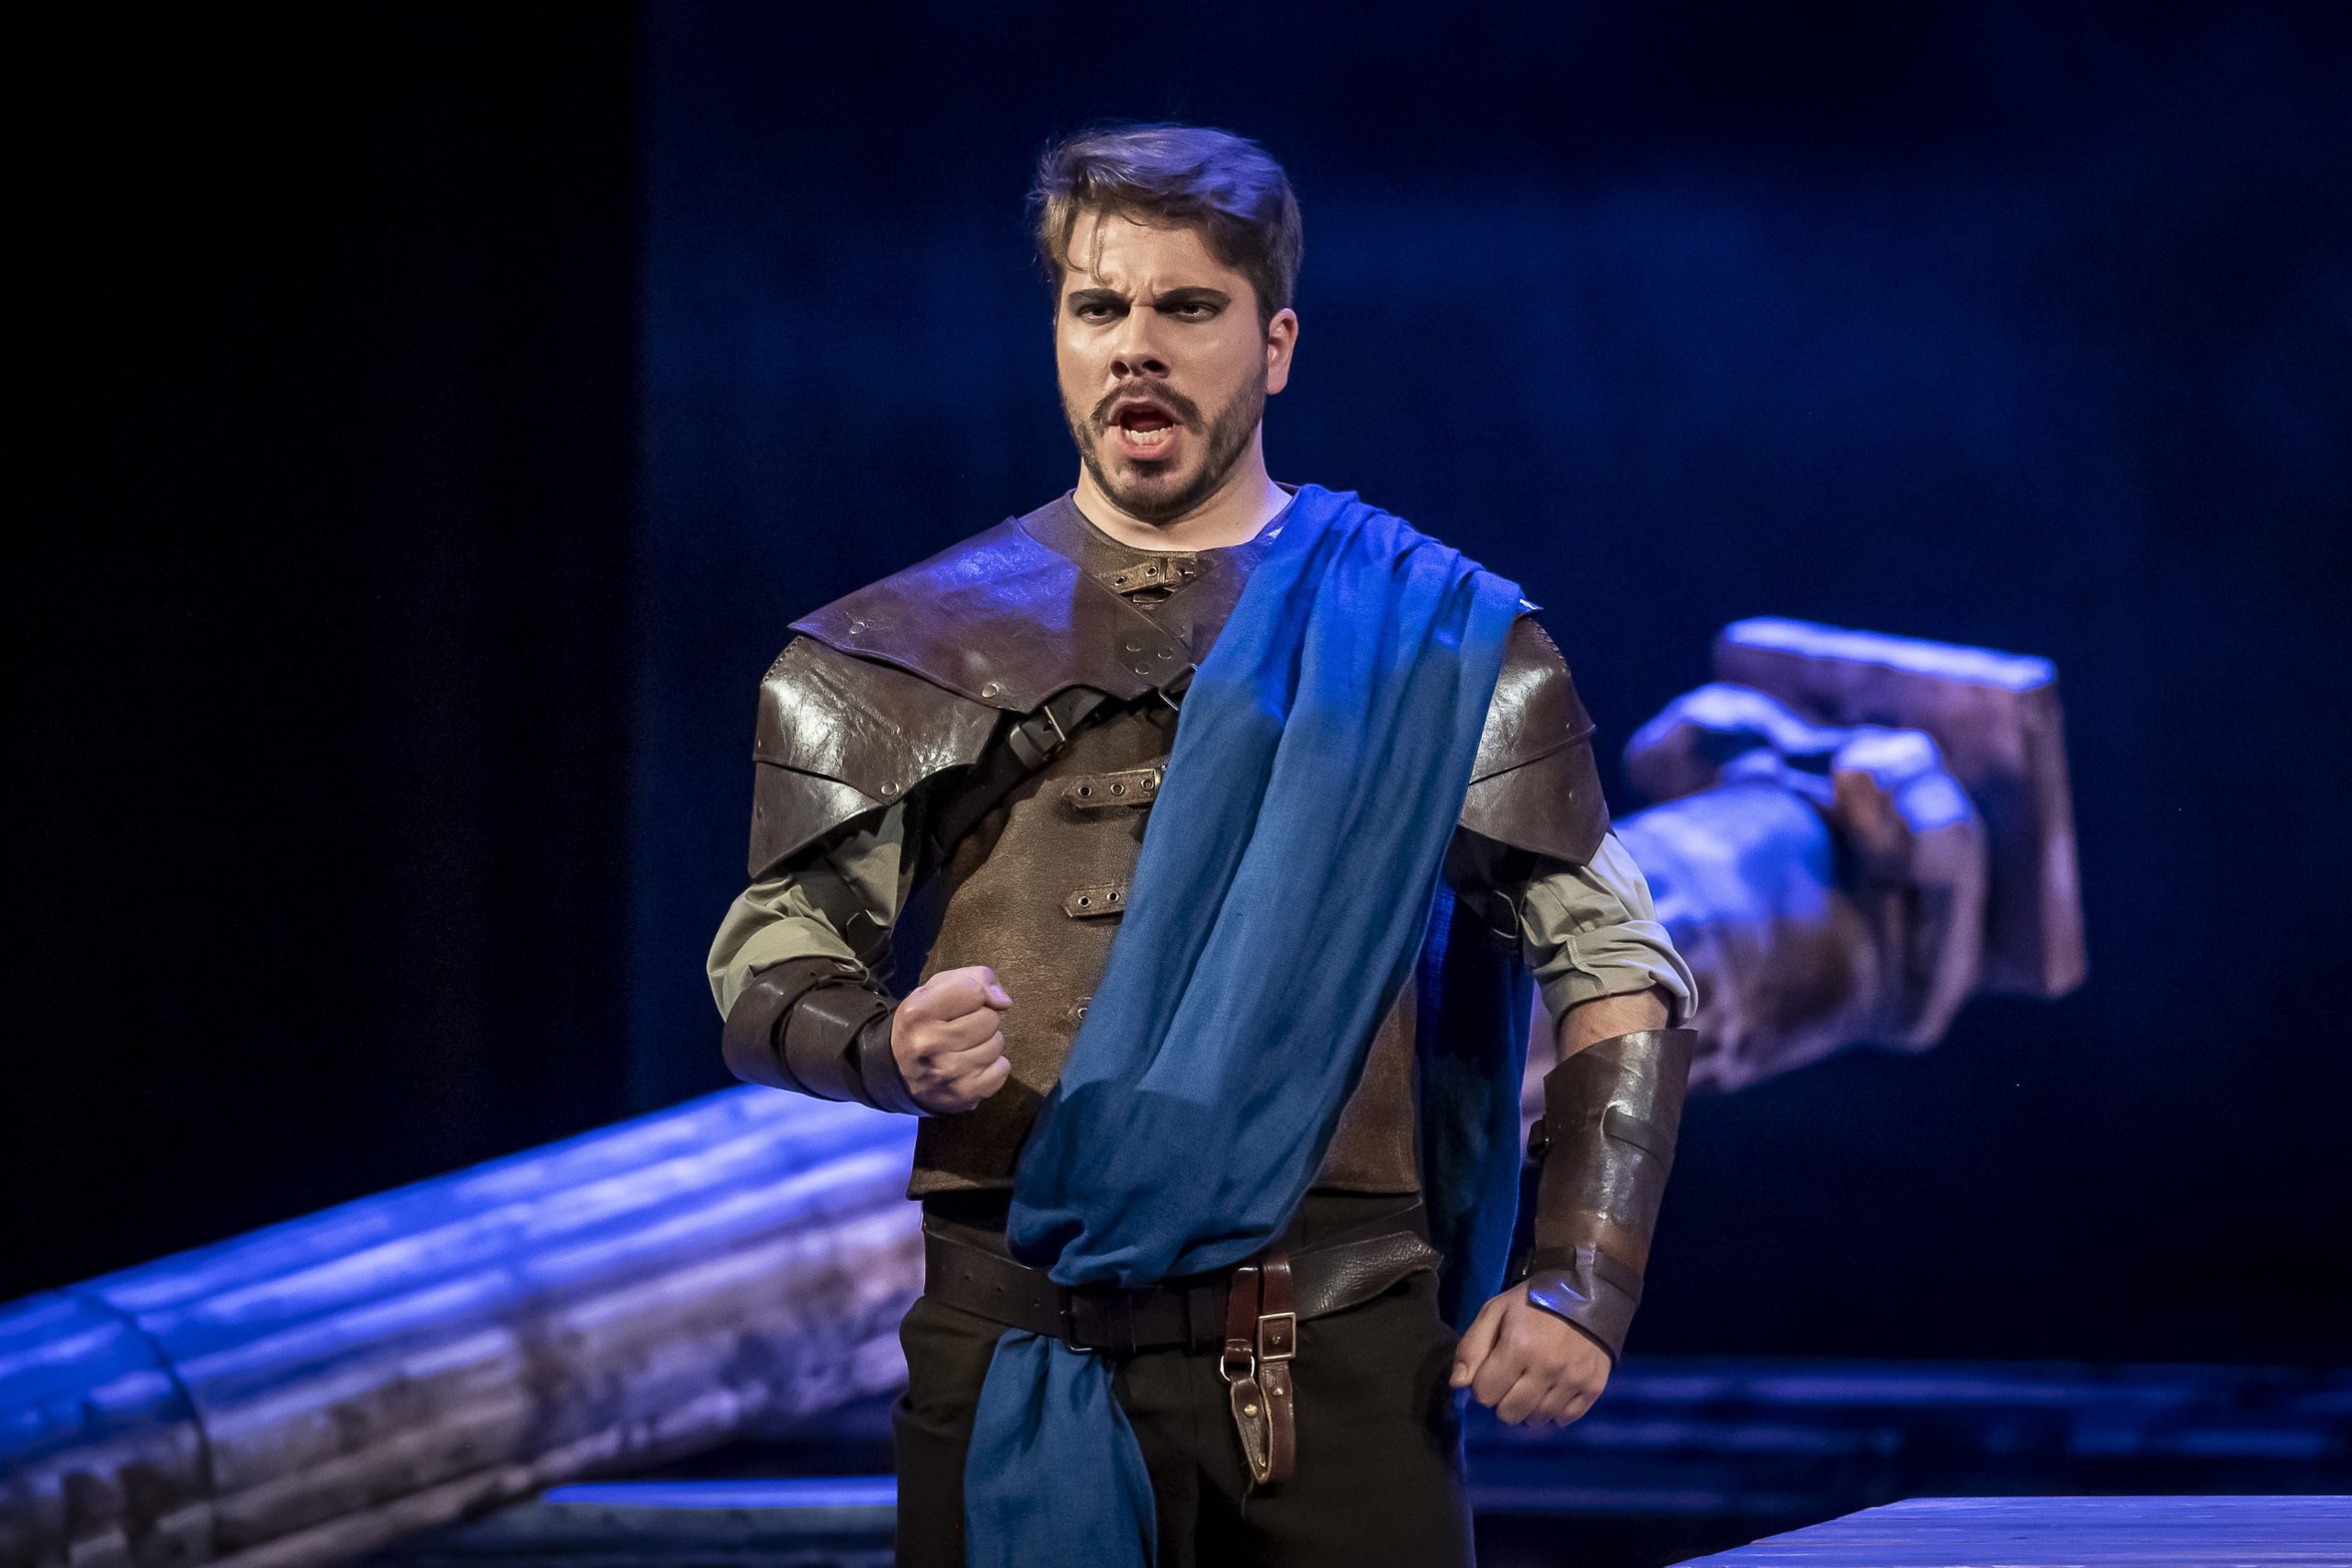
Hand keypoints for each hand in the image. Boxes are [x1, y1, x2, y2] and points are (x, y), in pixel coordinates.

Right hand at [891, 966, 1011, 1112]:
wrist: (899, 1073)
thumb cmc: (923, 1025)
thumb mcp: (936, 990)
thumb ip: (973, 979)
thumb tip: (1003, 1002)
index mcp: (918, 1012)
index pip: (974, 991)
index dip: (975, 995)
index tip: (963, 1005)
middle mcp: (929, 1044)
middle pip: (989, 1019)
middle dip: (982, 1020)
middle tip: (963, 1029)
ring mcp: (948, 1073)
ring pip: (997, 1044)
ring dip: (987, 1043)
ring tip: (966, 1047)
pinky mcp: (964, 1094)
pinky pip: (1002, 1070)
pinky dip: (993, 1067)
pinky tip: (972, 1066)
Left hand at [1450, 1283, 1611, 1427]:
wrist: (1587, 1292)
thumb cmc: (1534, 1301)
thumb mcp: (1495, 1311)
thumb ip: (1472, 1346)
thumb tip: (1458, 1384)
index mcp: (1518, 1347)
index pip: (1485, 1394)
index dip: (1482, 1386)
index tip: (1490, 1373)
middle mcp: (1546, 1368)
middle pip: (1510, 1413)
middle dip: (1502, 1401)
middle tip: (1510, 1383)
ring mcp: (1572, 1380)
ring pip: (1538, 1419)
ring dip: (1528, 1409)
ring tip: (1530, 1388)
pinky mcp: (1594, 1387)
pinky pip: (1566, 1418)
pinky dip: (1555, 1412)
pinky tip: (1551, 1394)